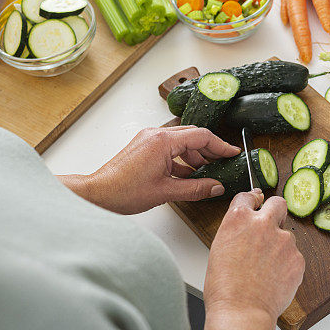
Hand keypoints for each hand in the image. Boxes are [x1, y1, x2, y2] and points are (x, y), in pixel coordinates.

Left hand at [60, 126, 239, 213]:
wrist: (96, 194)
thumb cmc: (122, 191)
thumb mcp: (166, 192)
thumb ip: (195, 189)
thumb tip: (215, 187)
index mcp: (163, 140)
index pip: (201, 136)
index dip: (220, 145)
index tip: (232, 153)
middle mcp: (155, 134)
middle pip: (192, 136)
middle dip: (209, 150)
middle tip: (223, 162)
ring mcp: (148, 139)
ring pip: (181, 142)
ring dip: (195, 156)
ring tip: (206, 173)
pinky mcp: (144, 147)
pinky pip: (170, 148)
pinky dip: (182, 159)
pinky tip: (189, 175)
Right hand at [202, 191, 304, 329]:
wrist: (241, 312)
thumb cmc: (224, 287)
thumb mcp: (220, 249)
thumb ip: (237, 231)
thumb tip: (247, 228)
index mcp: (238, 218)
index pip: (248, 196)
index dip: (252, 201)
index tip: (256, 203)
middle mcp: (263, 223)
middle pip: (277, 203)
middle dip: (275, 211)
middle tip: (271, 225)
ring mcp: (284, 240)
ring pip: (287, 236)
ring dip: (280, 246)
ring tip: (265, 269)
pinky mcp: (298, 257)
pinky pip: (294, 256)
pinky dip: (287, 265)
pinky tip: (274, 278)